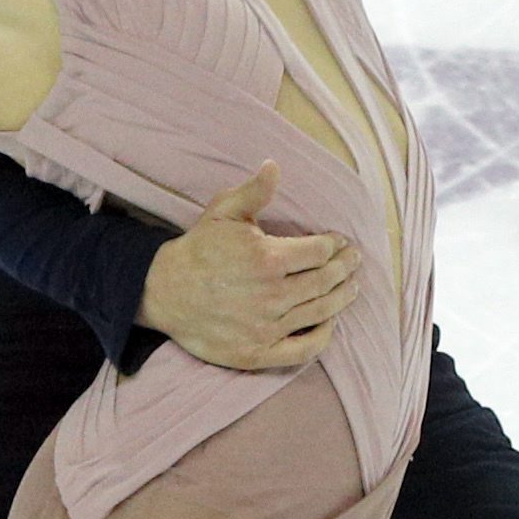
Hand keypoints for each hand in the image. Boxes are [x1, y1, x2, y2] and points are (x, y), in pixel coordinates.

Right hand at [137, 163, 359, 369]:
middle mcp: (272, 295)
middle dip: (346, 268)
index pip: (320, 251)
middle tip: (354, 261)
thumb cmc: (198, 249)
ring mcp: (266, 327)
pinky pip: (304, 349)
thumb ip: (254, 191)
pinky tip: (331, 323)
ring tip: (352, 288)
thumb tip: (274, 166)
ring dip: (343, 298)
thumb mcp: (223, 212)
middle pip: (327, 281)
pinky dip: (324, 337)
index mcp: (267, 258)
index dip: (336, 245)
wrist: (164, 292)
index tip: (341, 242)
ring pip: (322, 312)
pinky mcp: (258, 353)